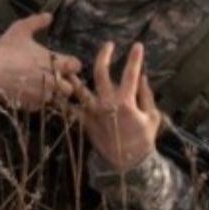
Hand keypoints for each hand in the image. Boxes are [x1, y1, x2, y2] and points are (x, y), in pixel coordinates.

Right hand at [0, 13, 80, 111]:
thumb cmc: (5, 48)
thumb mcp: (21, 29)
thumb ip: (37, 22)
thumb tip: (49, 15)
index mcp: (53, 61)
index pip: (76, 66)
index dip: (71, 65)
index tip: (64, 64)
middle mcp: (51, 80)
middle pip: (70, 87)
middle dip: (64, 83)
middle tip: (54, 77)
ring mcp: (41, 95)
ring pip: (56, 99)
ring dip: (51, 93)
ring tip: (40, 86)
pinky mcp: (31, 105)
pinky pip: (41, 106)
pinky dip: (37, 101)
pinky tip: (28, 92)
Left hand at [70, 41, 160, 172]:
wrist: (127, 165)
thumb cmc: (143, 140)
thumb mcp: (152, 117)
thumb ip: (147, 95)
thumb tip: (142, 76)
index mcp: (126, 101)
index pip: (131, 73)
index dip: (134, 58)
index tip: (137, 45)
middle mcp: (107, 104)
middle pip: (101, 73)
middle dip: (104, 55)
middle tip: (108, 45)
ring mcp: (93, 113)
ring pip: (79, 89)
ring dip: (73, 75)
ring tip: (69, 63)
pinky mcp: (85, 122)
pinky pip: (71, 109)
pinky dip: (63, 101)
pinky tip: (56, 91)